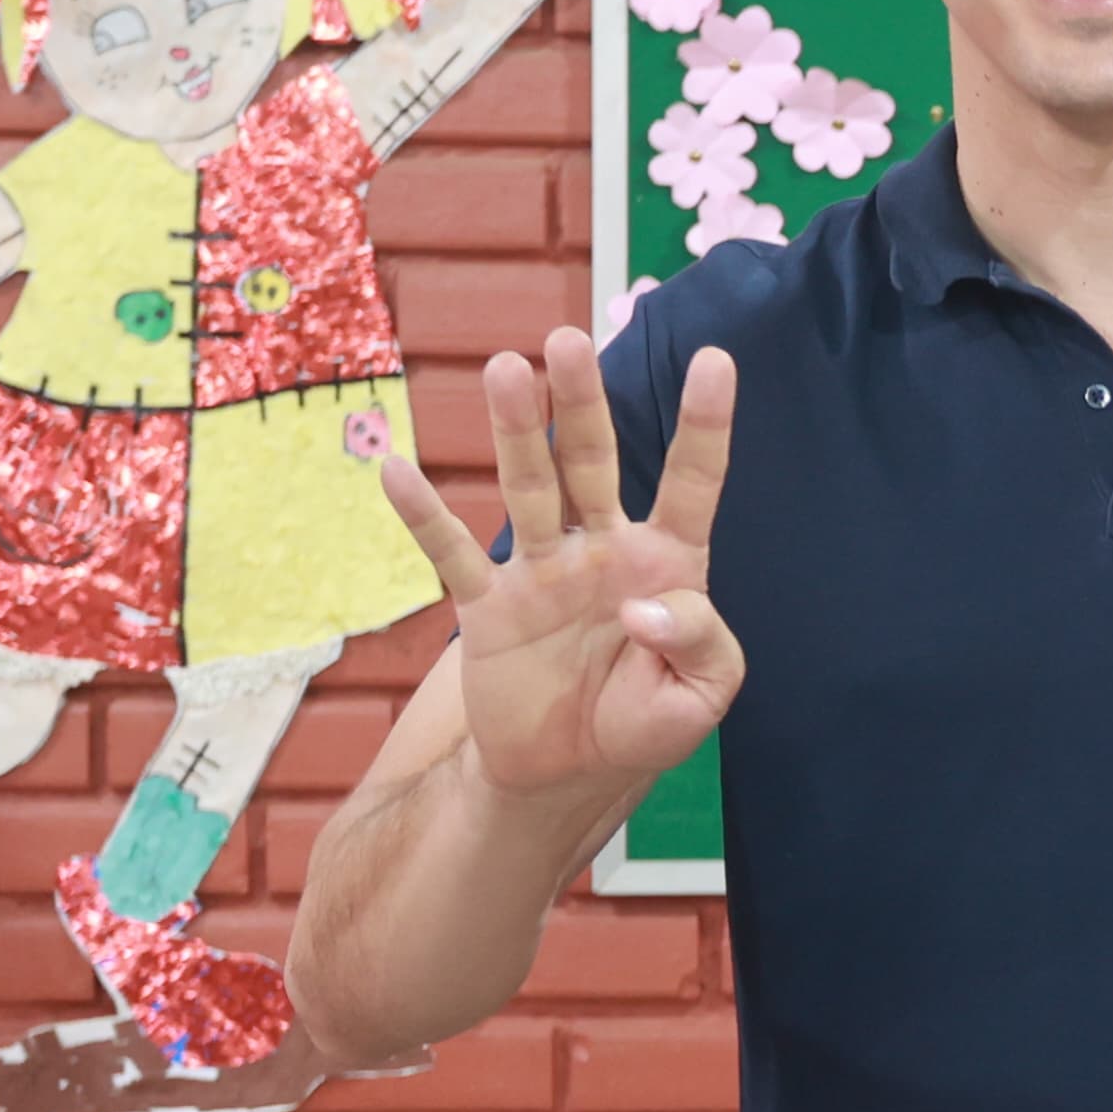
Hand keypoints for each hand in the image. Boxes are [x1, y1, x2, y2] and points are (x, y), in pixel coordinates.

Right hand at [378, 327, 744, 802]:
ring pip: (528, 488)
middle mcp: (603, 549)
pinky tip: (398, 469)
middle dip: (581, 402)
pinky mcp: (489, 606)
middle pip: (592, 460)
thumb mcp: (701, 694)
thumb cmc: (645, 722)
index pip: (691, 483)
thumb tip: (642, 603)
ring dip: (514, 431)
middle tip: (568, 339)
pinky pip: (452, 555)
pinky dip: (425, 516)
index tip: (714, 359)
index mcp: (669, 563)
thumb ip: (698, 642)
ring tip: (506, 369)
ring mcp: (543, 571)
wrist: (569, 772)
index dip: (704, 425)